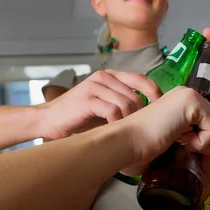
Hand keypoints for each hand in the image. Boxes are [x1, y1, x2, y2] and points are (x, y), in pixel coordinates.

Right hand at [38, 70, 161, 139]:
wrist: (47, 120)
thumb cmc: (78, 118)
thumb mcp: (105, 106)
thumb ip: (123, 104)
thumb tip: (152, 114)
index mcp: (110, 76)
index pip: (142, 79)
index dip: (156, 94)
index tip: (162, 110)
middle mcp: (103, 77)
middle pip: (136, 96)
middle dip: (141, 115)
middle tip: (139, 130)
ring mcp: (95, 86)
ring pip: (126, 103)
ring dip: (129, 121)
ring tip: (125, 133)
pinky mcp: (87, 99)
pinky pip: (113, 110)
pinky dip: (117, 123)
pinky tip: (114, 132)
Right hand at [119, 86, 209, 168]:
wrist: (128, 142)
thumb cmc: (145, 146)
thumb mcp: (175, 138)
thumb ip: (193, 137)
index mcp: (184, 101)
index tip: (195, 156)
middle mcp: (189, 94)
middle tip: (194, 155)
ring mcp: (191, 96)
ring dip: (207, 144)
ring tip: (184, 146)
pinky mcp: (192, 103)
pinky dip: (202, 142)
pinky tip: (181, 141)